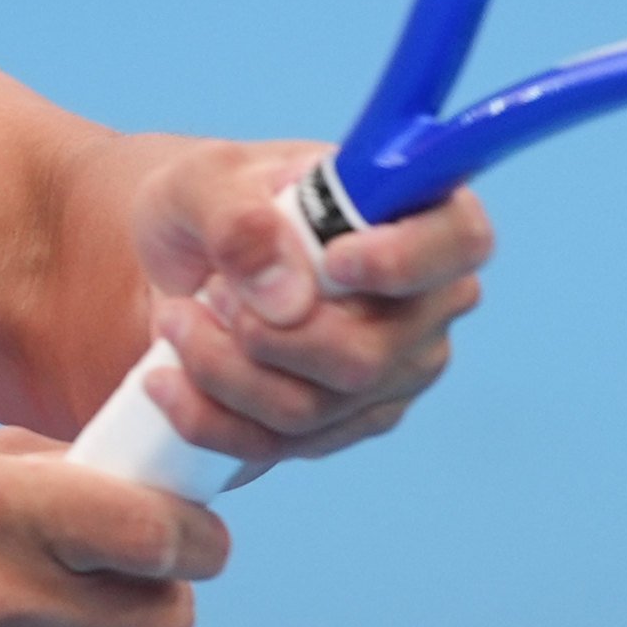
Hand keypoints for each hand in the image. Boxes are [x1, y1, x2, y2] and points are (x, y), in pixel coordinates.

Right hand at [0, 432, 225, 626]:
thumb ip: (63, 470)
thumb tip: (162, 486)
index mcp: (1, 511)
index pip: (159, 535)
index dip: (200, 540)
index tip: (198, 542)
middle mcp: (1, 599)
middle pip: (165, 622)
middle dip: (166, 602)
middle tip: (134, 587)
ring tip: (59, 623)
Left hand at [124, 142, 492, 479]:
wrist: (183, 263)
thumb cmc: (216, 206)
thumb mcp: (204, 181)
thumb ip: (239, 219)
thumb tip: (285, 296)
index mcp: (419, 214)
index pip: (460, 241)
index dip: (406, 260)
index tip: (336, 261)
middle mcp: (425, 304)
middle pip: (368, 356)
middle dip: (265, 338)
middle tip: (206, 295)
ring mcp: (391, 375)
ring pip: (312, 409)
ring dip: (223, 372)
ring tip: (177, 321)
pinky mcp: (342, 425)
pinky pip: (277, 445)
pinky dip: (208, 417)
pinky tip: (166, 379)